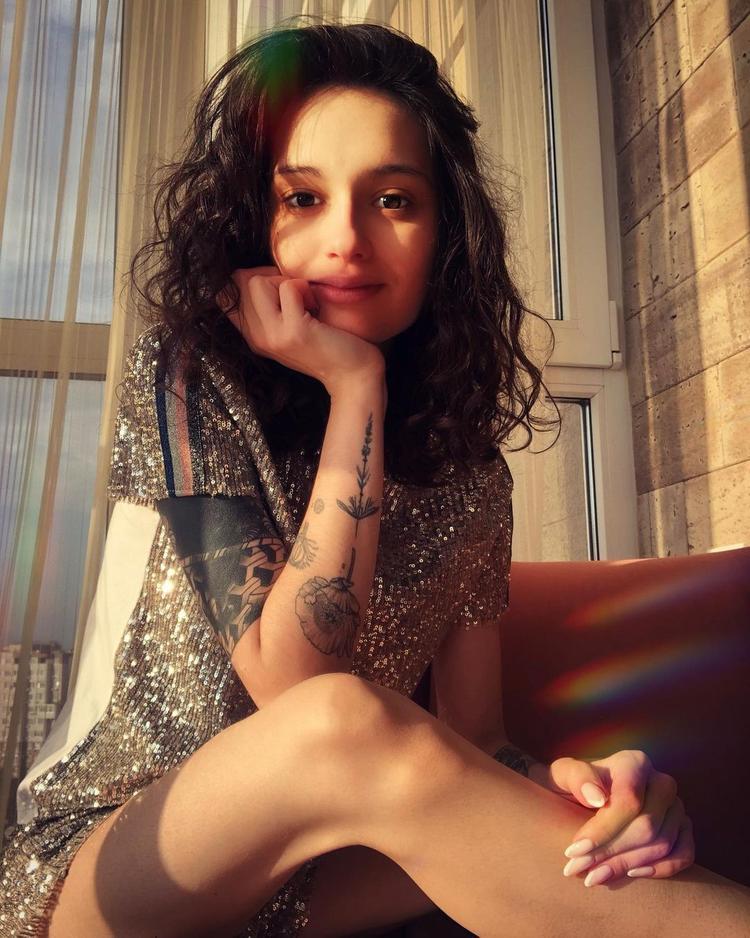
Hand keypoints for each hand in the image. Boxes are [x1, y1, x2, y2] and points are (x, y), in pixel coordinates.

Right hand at [216, 266, 384, 394]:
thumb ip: (268, 310)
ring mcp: (273, 335)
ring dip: (286, 282)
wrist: (352, 376)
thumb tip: (253, 274)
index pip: (224, 296)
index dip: (249, 280)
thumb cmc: (326, 346)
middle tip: (297, 296)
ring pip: (258, 281)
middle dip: (271, 277)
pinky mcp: (294, 331)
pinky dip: (304, 288)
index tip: (277, 291)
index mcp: (252, 337)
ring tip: (306, 303)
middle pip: (241, 281)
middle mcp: (256, 338)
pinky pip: (288, 287)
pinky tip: (316, 307)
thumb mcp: (288, 330)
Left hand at [538, 749, 694, 885]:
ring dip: (627, 865)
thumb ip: (576, 778)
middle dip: (611, 853)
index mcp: (634, 763)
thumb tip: (597, 797)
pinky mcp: (683, 829)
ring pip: (662, 843)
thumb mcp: (564, 774)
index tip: (574, 850)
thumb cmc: (573, 784)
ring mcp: (676, 806)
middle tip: (579, 869)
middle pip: (647, 826)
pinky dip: (662, 869)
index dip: (603, 830)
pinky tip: (632, 874)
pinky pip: (684, 854)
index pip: (628, 801)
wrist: (584, 796)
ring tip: (594, 875)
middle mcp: (661, 782)